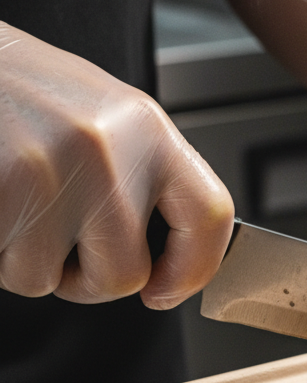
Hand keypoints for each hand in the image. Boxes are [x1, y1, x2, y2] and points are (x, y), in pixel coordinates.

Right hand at [0, 23, 233, 307]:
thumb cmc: (20, 91)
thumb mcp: (105, 118)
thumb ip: (142, 178)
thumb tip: (174, 260)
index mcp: (149, 131)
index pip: (209, 218)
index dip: (193, 270)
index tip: (165, 291)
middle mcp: (110, 151)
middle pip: (123, 274)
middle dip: (86, 282)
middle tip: (59, 251)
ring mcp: (54, 171)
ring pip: (46, 280)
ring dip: (21, 262)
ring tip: (12, 206)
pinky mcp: (5, 189)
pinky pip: (2, 268)